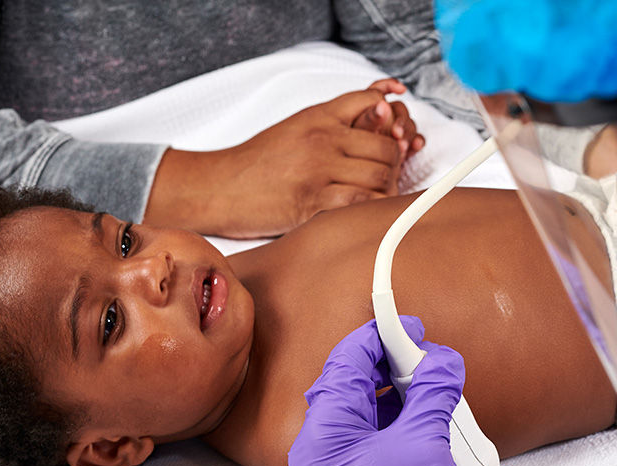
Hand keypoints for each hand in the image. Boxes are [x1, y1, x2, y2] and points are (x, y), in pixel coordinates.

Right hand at [145, 83, 409, 237]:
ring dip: (386, 190)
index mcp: (318, 116)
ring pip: (379, 176)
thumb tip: (373, 117)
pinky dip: (371, 209)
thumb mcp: (294, 129)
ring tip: (377, 198)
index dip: (392, 117)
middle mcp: (322, 139)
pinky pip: (360, 203)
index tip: (398, 134)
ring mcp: (319, 170)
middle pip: (386, 146)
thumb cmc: (255, 162)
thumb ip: (330, 124)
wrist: (217, 187)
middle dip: (394, 165)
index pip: (372, 101)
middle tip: (388, 179)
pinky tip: (364, 214)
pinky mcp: (312, 202)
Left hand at [288, 316, 464, 465]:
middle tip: (424, 365)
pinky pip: (358, 456)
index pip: (346, 363)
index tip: (409, 327)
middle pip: (347, 394)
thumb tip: (439, 361)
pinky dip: (386, 438)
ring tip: (429, 402)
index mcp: (324, 432)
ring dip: (390, 407)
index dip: (380, 337)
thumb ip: (431, 393)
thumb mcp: (425, 444)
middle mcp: (313, 455)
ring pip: (354, 426)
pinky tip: (418, 439)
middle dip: (387, 374)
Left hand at [350, 79, 425, 160]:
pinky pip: (415, 140)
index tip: (400, 88)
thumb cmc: (344, 161)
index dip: (389, 86)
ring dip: (408, 131)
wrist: (349, 185)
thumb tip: (383, 103)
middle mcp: (380, 120)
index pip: (378, 90)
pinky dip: (417, 141)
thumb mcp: (353, 139)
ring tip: (402, 145)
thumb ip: (368, 120)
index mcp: (363, 111)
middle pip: (398, 109)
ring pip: (408, 124)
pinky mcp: (402, 149)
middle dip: (400, 119)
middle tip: (396, 133)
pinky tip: (416, 146)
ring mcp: (392, 134)